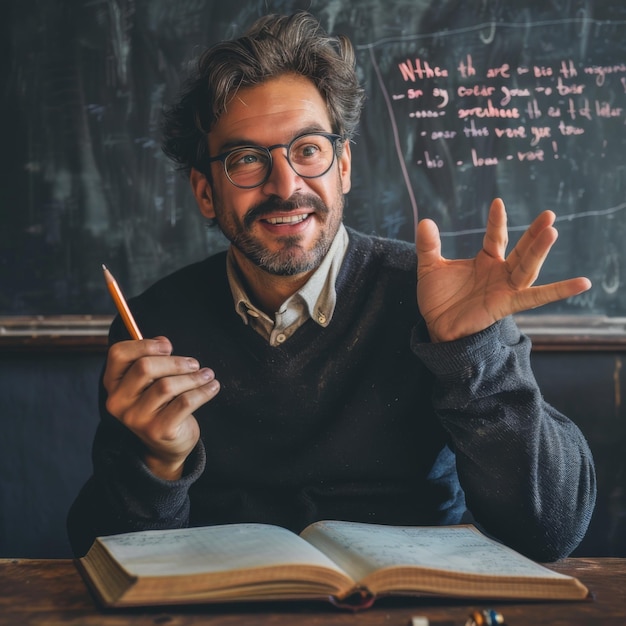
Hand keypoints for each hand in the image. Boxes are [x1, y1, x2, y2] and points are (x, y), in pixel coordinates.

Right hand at [103, 336, 219, 479]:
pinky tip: (212, 387)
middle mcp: (119, 402)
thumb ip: (151, 359)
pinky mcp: (158, 430)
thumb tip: (163, 343)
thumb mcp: (150, 382)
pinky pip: (185, 402)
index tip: (168, 346)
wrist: (166, 446)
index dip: (144, 344)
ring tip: (207, 375)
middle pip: (145, 367)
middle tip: (194, 364)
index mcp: (113, 384)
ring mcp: (137, 418)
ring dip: (193, 377)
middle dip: (175, 362)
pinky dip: (203, 391)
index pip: (118, 354)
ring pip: (167, 385)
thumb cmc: (160, 405)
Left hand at [415, 197, 590, 342]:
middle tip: (549, 214)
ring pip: (528, 267)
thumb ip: (429, 245)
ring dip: (539, 251)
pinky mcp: (507, 304)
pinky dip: (559, 291)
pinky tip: (582, 283)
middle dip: (534, 233)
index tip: (497, 201)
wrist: (437, 327)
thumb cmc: (439, 298)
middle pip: (522, 249)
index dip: (497, 220)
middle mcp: (500, 272)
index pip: (496, 236)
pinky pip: (535, 298)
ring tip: (552, 232)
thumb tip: (424, 221)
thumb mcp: (430, 267)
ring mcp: (506, 288)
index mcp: (486, 260)